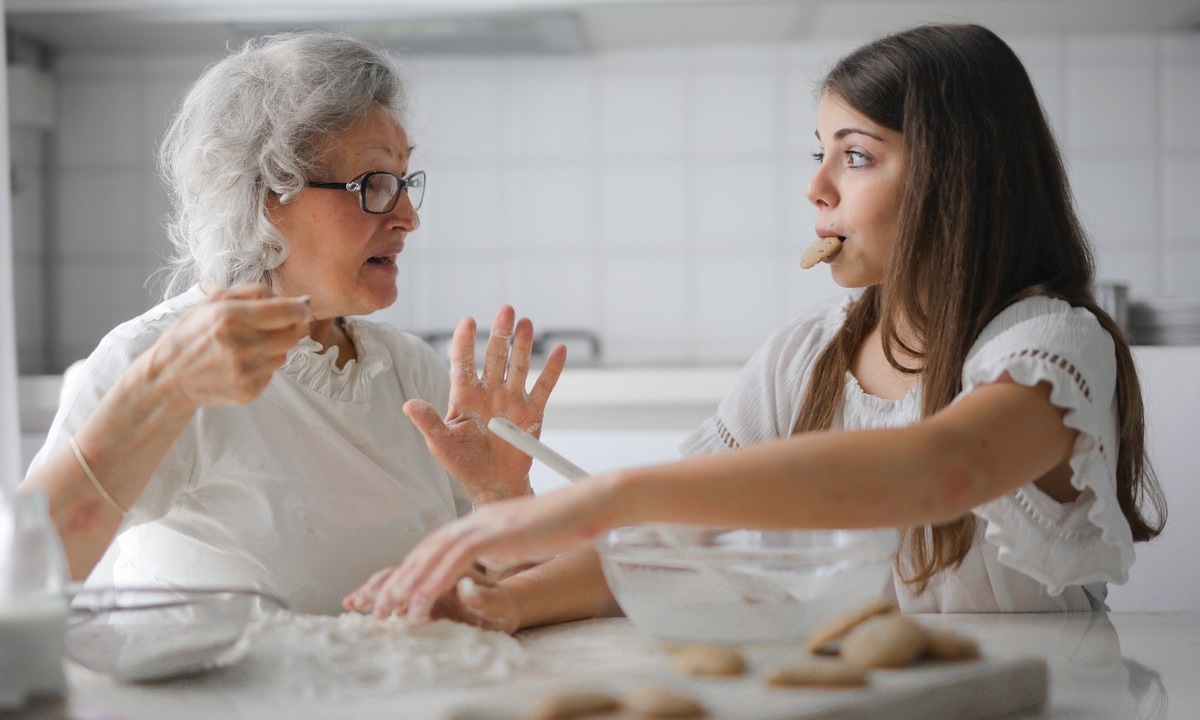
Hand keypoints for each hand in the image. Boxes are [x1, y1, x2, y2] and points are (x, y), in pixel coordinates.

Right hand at [141, 285, 312, 409]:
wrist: (168, 377)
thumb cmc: (191, 334)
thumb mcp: (212, 302)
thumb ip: (253, 293)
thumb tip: (291, 298)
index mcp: (230, 317)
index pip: (286, 312)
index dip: (300, 309)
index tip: (302, 308)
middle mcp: (240, 345)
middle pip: (293, 334)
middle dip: (291, 327)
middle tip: (278, 325)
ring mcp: (245, 371)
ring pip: (285, 354)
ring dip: (276, 347)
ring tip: (251, 344)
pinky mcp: (249, 390)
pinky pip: (273, 373)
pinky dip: (264, 365)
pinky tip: (242, 362)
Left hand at [342, 478, 616, 621]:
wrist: (590, 503)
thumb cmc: (567, 522)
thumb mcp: (526, 537)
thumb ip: (503, 546)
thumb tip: (491, 562)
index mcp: (483, 520)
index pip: (438, 544)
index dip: (415, 568)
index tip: (399, 593)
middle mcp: (478, 519)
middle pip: (428, 548)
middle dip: (402, 578)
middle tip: (381, 606)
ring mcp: (486, 523)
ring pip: (435, 553)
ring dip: (411, 583)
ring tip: (395, 610)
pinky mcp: (497, 532)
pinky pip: (457, 556)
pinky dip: (436, 577)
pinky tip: (423, 596)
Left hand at [405, 306, 566, 502]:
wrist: (493, 483)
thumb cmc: (463, 463)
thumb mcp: (441, 444)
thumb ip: (428, 423)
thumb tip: (408, 404)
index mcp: (464, 396)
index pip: (463, 363)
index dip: (464, 342)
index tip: (468, 321)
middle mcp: (489, 392)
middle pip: (495, 357)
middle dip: (500, 334)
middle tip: (506, 310)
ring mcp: (512, 400)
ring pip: (518, 366)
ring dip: (522, 345)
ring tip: (526, 323)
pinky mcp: (532, 412)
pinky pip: (543, 387)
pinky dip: (552, 370)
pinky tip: (559, 350)